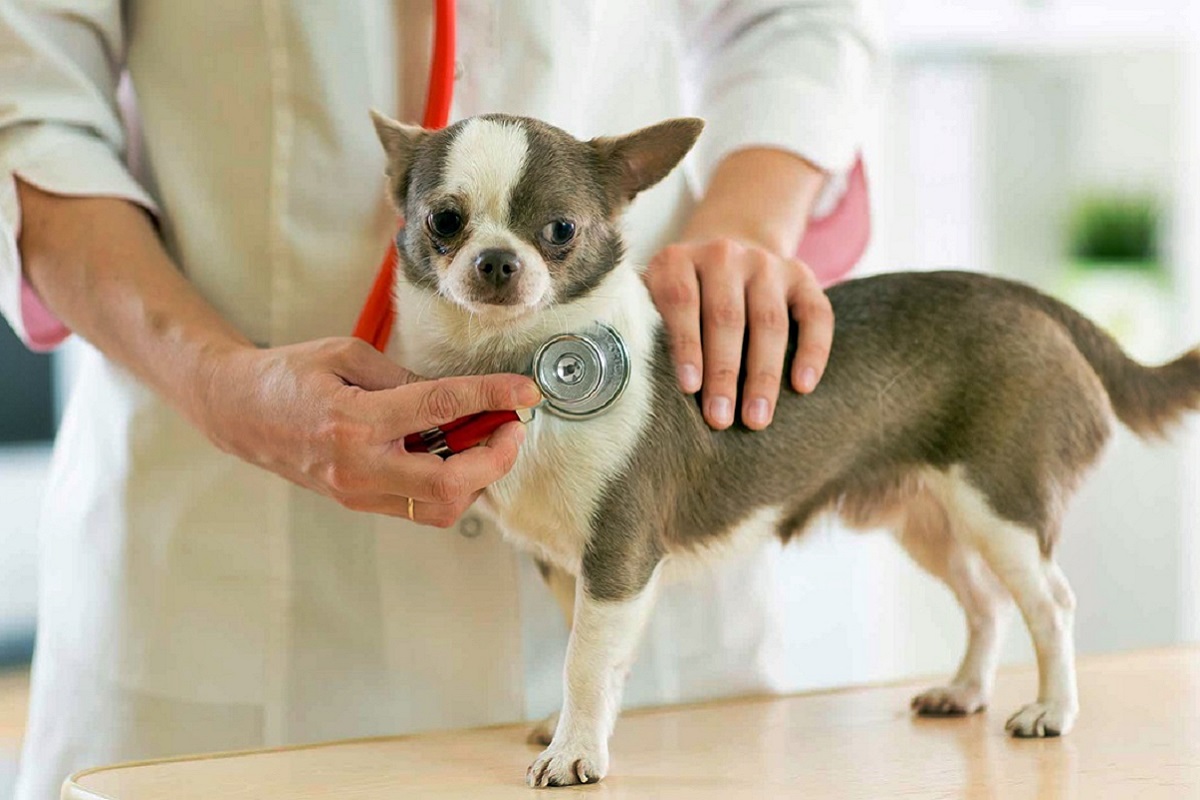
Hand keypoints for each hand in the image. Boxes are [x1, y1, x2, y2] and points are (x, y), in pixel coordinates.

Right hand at [198, 337, 540, 526]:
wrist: (238, 412)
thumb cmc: (289, 375)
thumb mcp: (347, 354)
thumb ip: (404, 376)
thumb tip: (457, 397)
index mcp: (354, 420)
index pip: (442, 409)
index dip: (493, 398)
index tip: (525, 392)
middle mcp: (358, 466)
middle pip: (452, 483)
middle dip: (496, 458)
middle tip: (511, 427)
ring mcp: (358, 491)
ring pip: (441, 507)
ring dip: (477, 477)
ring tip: (485, 439)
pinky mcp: (359, 501)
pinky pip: (420, 507)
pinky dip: (451, 485)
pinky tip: (456, 453)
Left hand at [645, 237, 832, 430]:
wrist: (725, 252)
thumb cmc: (680, 298)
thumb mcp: (652, 300)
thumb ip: (646, 331)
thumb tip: (637, 390)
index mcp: (678, 260)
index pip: (681, 301)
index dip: (686, 346)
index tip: (689, 389)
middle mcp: (723, 254)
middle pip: (726, 316)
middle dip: (724, 373)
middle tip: (721, 419)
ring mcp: (766, 263)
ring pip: (769, 320)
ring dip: (764, 374)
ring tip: (757, 418)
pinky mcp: (801, 276)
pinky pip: (816, 314)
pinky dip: (813, 350)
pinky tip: (803, 386)